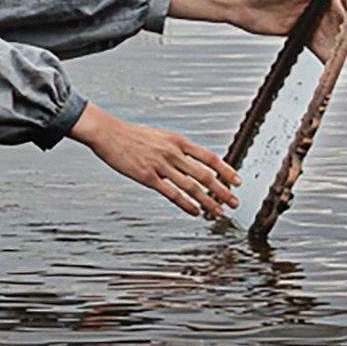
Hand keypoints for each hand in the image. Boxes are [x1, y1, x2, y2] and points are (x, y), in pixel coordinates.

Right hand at [69, 104, 240, 220]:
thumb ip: (178, 148)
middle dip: (223, 191)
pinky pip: (172, 194)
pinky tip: (195, 212)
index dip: (226, 170)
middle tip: (235, 202)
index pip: (210, 157)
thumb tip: (194, 160)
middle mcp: (173, 153)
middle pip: (205, 175)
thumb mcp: (161, 136)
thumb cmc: (133, 135)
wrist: (109, 133)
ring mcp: (161, 165)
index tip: (238, 181)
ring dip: (208, 202)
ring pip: (192, 187)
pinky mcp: (148, 177)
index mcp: (178, 141)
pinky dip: (186, 205)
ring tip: (218, 212)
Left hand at [169, 0, 325, 38]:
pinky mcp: (291, 30)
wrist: (237, 6)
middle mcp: (304, 3)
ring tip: (345, 39)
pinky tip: (328, 48)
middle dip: (340, 18)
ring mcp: (298, 17)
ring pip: (320, 24)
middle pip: (327, 11)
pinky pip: (308, 35)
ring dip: (331, 31)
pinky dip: (317, 41)